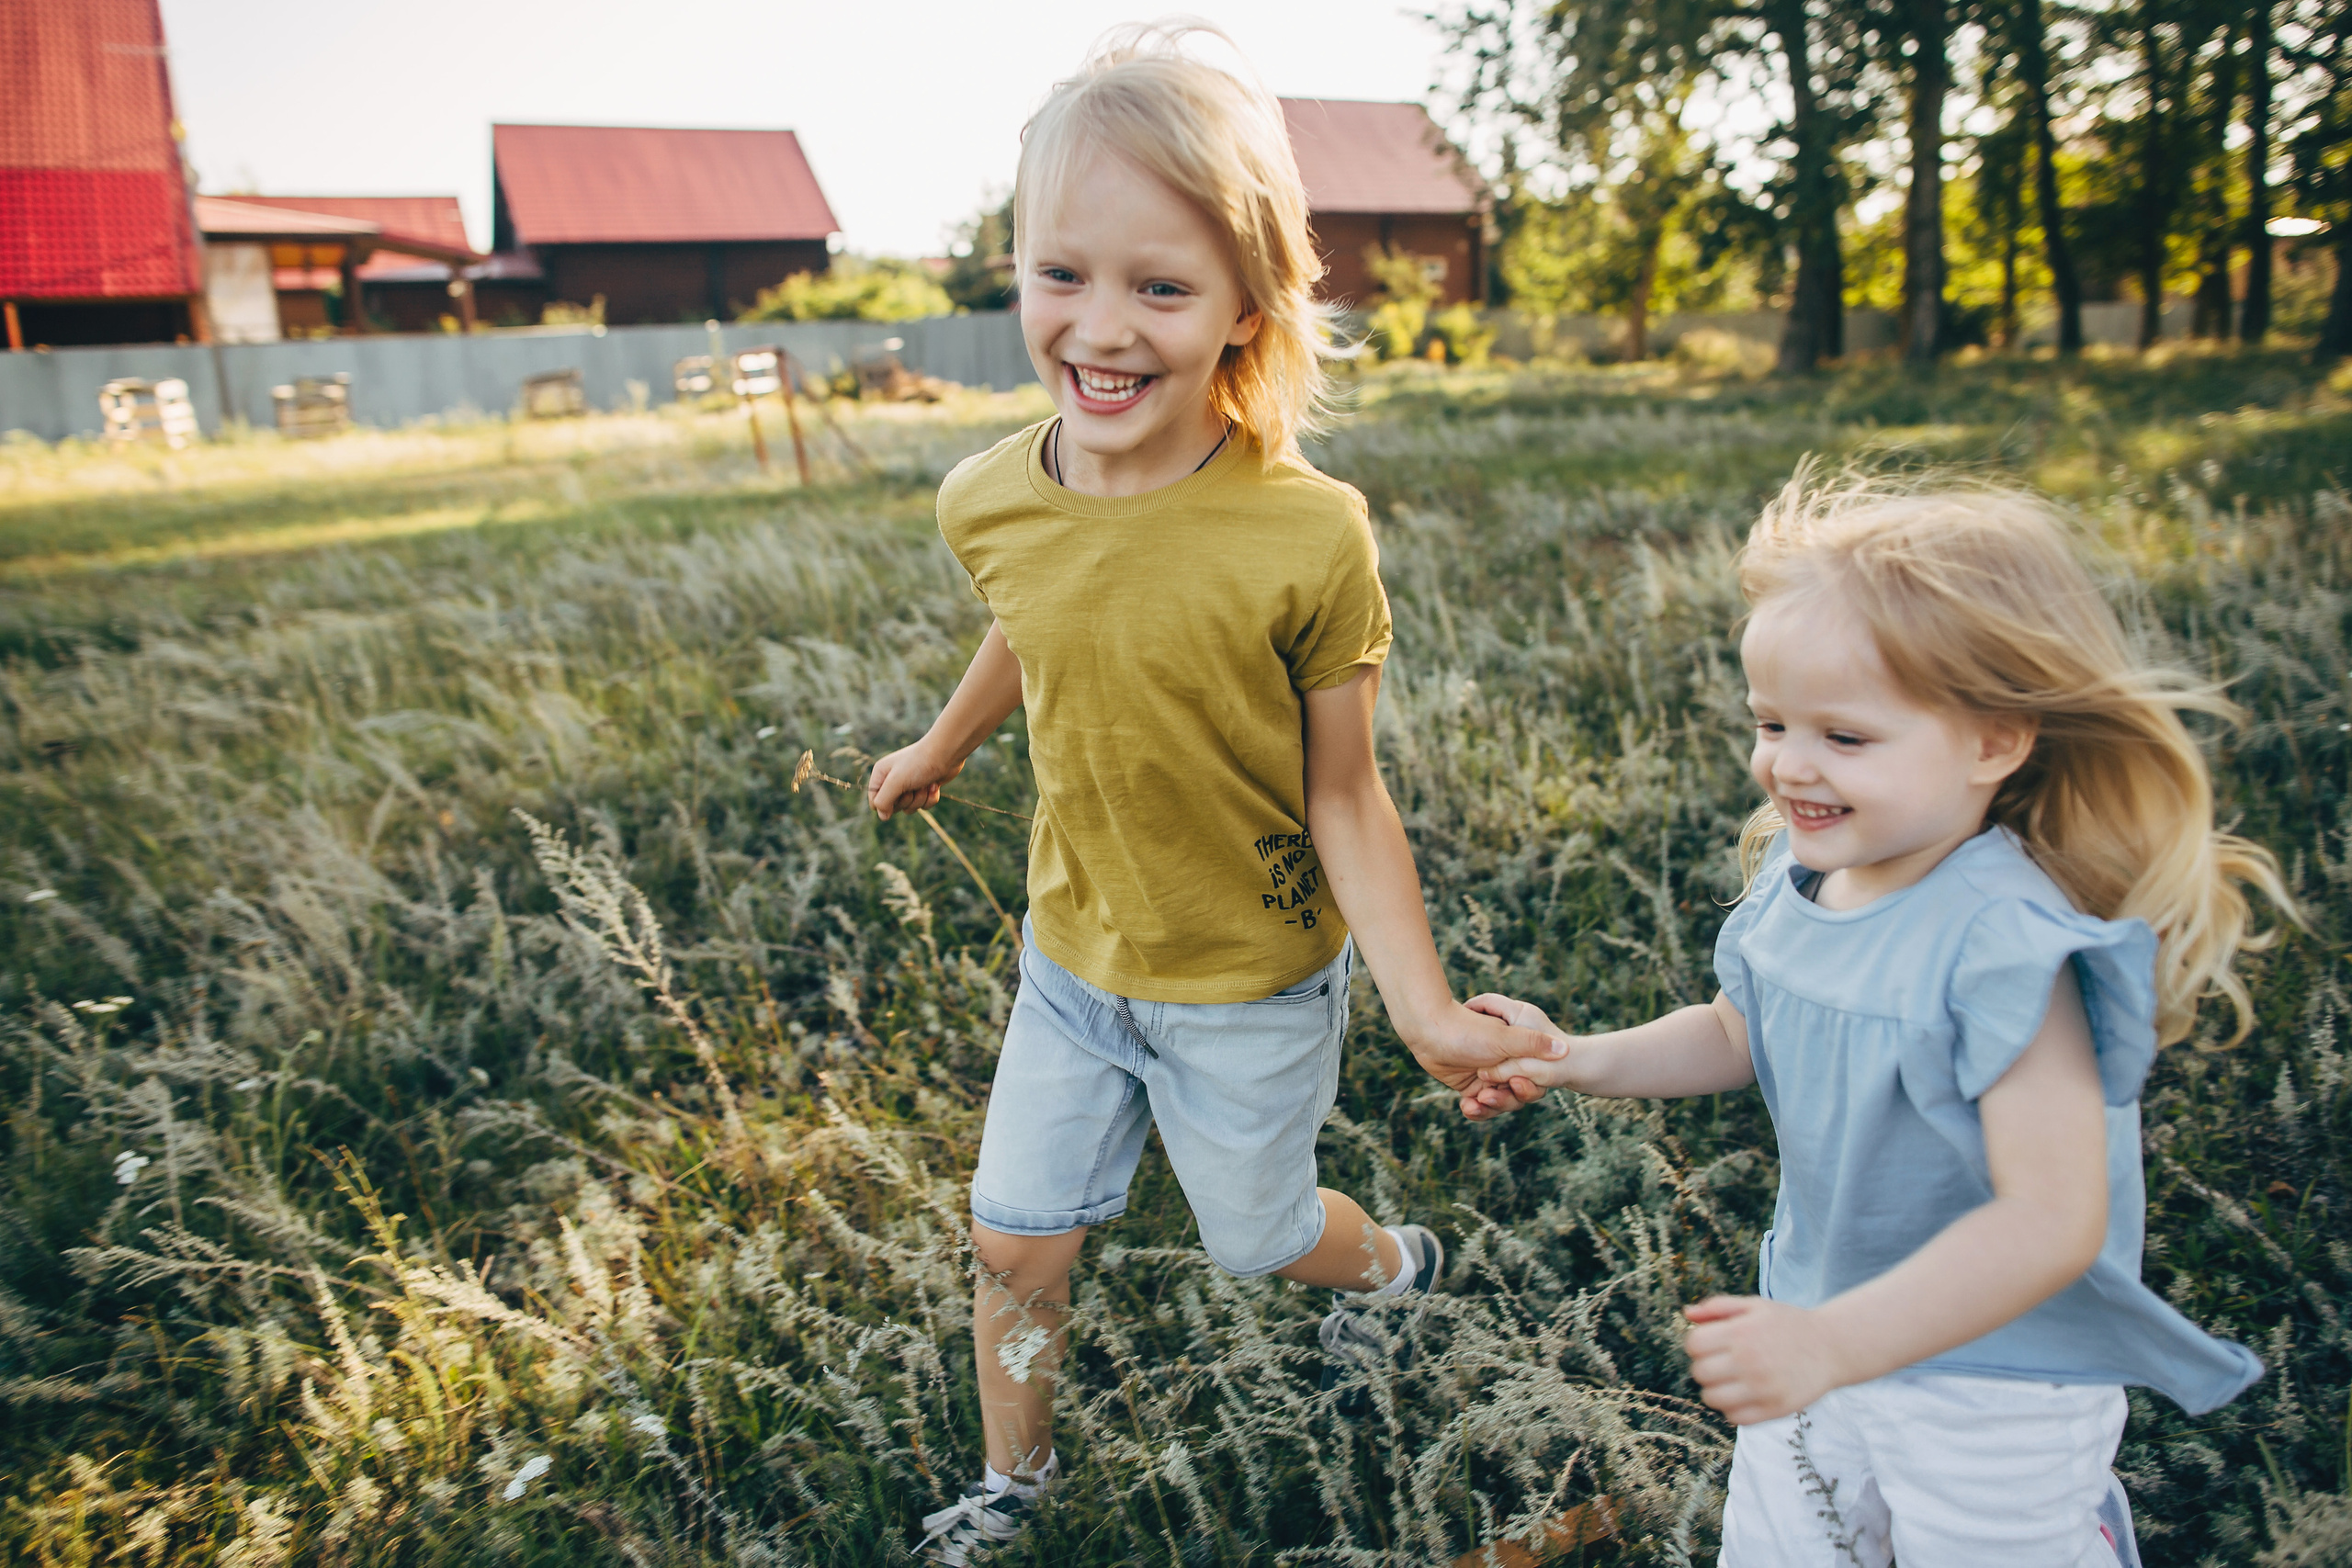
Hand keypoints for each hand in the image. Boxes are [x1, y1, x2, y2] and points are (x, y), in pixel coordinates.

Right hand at [866, 738, 961, 820]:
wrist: (946, 753)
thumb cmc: (919, 763)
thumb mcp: (896, 782)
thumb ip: (884, 800)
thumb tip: (882, 817)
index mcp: (881, 775)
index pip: (875, 802)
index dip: (885, 804)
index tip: (896, 794)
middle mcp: (893, 780)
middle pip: (893, 807)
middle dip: (907, 800)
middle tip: (913, 786)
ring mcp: (909, 785)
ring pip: (910, 808)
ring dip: (920, 799)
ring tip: (925, 784)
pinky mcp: (924, 789)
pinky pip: (923, 805)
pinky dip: (930, 798)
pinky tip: (935, 785)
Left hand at [1395, 1000, 1566, 1121]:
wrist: (1429, 1028)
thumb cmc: (1467, 1028)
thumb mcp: (1504, 1037)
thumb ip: (1534, 1044)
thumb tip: (1565, 1050)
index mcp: (1517, 1053)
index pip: (1533, 1080)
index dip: (1527, 1087)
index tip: (1514, 1082)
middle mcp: (1504, 1066)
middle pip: (1515, 1095)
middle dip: (1504, 1099)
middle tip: (1487, 1094)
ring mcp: (1486, 1077)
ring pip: (1497, 1103)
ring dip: (1488, 1107)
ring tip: (1473, 1103)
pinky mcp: (1469, 1085)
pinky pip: (1478, 1105)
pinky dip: (1475, 1110)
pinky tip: (1466, 1107)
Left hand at [1681, 1295, 1849, 1424]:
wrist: (1832, 1347)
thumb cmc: (1788, 1324)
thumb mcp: (1755, 1306)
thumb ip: (1718, 1307)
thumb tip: (1687, 1315)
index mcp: (1741, 1332)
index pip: (1693, 1345)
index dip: (1698, 1344)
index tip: (1712, 1344)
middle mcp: (1749, 1361)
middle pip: (1699, 1372)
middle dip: (1706, 1366)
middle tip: (1723, 1363)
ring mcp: (1762, 1388)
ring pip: (1712, 1399)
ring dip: (1716, 1390)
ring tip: (1732, 1381)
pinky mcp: (1775, 1409)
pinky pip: (1735, 1417)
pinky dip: (1733, 1409)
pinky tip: (1745, 1395)